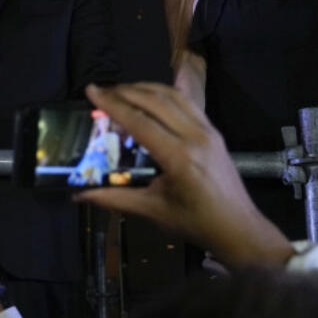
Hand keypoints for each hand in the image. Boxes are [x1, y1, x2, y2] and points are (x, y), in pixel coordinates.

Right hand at [74, 82, 292, 269]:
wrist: (239, 229)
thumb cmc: (196, 224)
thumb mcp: (153, 211)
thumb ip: (115, 199)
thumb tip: (79, 195)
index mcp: (179, 157)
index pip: (139, 121)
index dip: (112, 104)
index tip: (91, 90)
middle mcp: (195, 136)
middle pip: (155, 101)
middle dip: (125, 91)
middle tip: (101, 90)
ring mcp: (208, 131)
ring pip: (173, 96)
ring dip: (145, 88)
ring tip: (121, 91)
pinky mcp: (214, 131)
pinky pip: (188, 103)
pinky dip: (165, 94)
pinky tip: (150, 96)